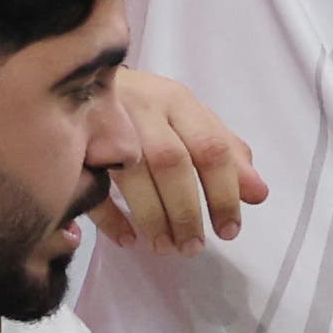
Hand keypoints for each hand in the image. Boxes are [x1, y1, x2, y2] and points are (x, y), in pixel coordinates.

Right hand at [91, 68, 271, 249]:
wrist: (77, 83)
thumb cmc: (146, 110)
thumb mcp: (189, 120)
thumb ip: (226, 153)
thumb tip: (259, 194)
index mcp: (177, 101)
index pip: (210, 147)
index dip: (224, 192)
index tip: (229, 231)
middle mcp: (143, 108)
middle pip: (171, 161)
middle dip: (186, 211)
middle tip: (194, 248)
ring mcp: (104, 124)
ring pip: (132, 173)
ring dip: (152, 217)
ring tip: (166, 248)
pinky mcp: (73, 144)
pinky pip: (90, 184)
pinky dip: (110, 216)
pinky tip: (127, 239)